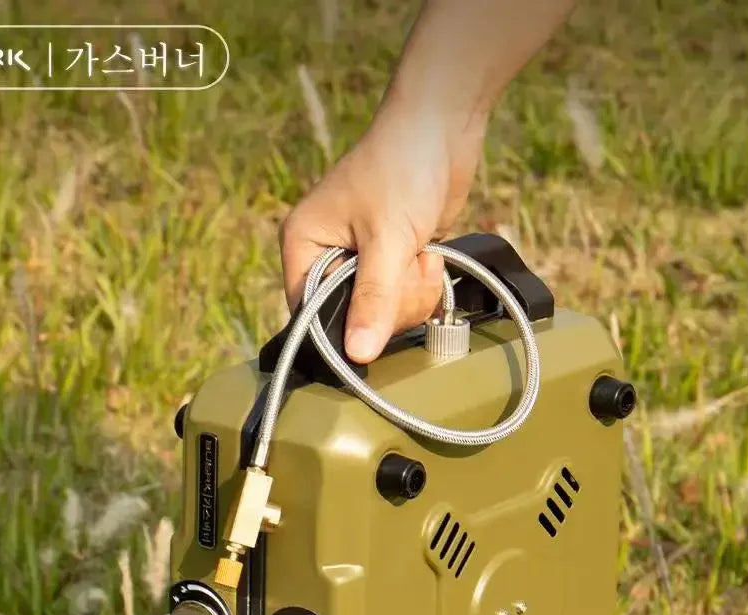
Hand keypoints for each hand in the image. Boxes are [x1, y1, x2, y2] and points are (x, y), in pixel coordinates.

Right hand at [278, 93, 486, 363]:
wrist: (443, 126)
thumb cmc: (402, 166)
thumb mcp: (387, 239)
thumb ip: (373, 300)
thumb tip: (358, 355)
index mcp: (303, 245)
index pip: (308, 313)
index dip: (341, 326)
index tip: (374, 318)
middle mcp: (326, 256)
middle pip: (350, 320)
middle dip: (389, 302)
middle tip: (405, 264)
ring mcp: (361, 262)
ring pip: (383, 315)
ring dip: (411, 291)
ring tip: (418, 252)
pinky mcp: (391, 263)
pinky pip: (404, 300)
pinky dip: (422, 283)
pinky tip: (427, 254)